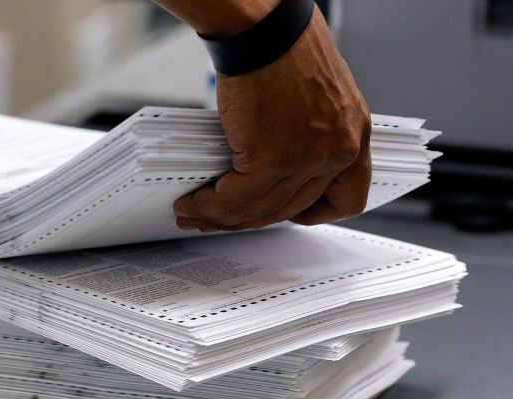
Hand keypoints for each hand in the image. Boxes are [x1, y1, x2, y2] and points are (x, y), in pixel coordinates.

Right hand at [173, 7, 371, 230]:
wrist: (264, 29)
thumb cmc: (285, 45)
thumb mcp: (318, 95)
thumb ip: (309, 133)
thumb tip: (277, 159)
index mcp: (354, 134)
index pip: (347, 198)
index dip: (314, 213)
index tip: (291, 214)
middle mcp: (337, 151)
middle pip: (291, 209)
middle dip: (250, 219)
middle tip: (223, 217)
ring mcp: (305, 159)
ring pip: (261, 210)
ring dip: (223, 216)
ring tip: (198, 212)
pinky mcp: (269, 160)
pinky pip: (236, 199)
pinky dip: (210, 205)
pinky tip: (195, 202)